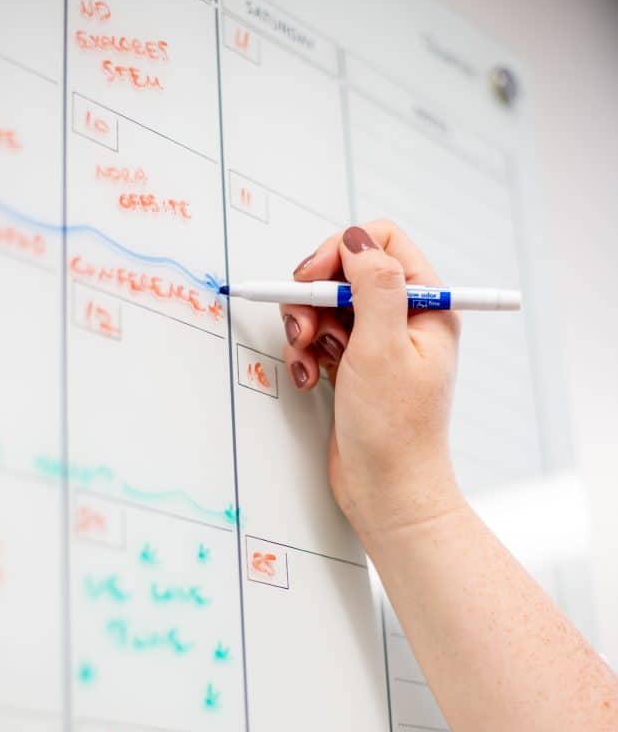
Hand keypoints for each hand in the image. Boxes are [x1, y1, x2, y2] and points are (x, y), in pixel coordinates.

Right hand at [281, 220, 463, 548]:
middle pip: (347, 273)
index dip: (342, 252)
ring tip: (307, 359)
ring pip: (327, 306)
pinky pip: (321, 339)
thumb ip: (373, 285)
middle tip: (304, 327)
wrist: (388, 492)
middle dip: (315, 296)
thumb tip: (357, 239)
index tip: (314, 277)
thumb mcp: (383, 347)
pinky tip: (308, 379)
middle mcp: (404, 320)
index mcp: (427, 307)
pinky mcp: (355, 367)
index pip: (382, 244)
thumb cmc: (396, 431)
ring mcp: (378, 344)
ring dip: (306, 328)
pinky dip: (306, 354)